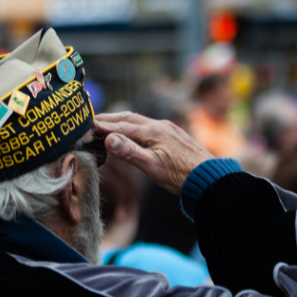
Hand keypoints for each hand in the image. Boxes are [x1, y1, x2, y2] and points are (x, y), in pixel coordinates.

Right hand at [95, 112, 212, 195]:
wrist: (208, 178)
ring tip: (108, 123)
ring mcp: (168, 128)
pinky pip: (148, 125)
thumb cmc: (180, 175)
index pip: (121, 126)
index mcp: (152, 132)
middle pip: (129, 118)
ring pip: (139, 121)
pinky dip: (134, 126)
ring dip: (122, 121)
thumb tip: (109, 138)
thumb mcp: (152, 166)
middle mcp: (160, 125)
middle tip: (92, 120)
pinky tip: (133, 132)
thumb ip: (130, 152)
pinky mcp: (173, 134)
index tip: (87, 125)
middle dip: (110, 118)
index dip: (103, 126)